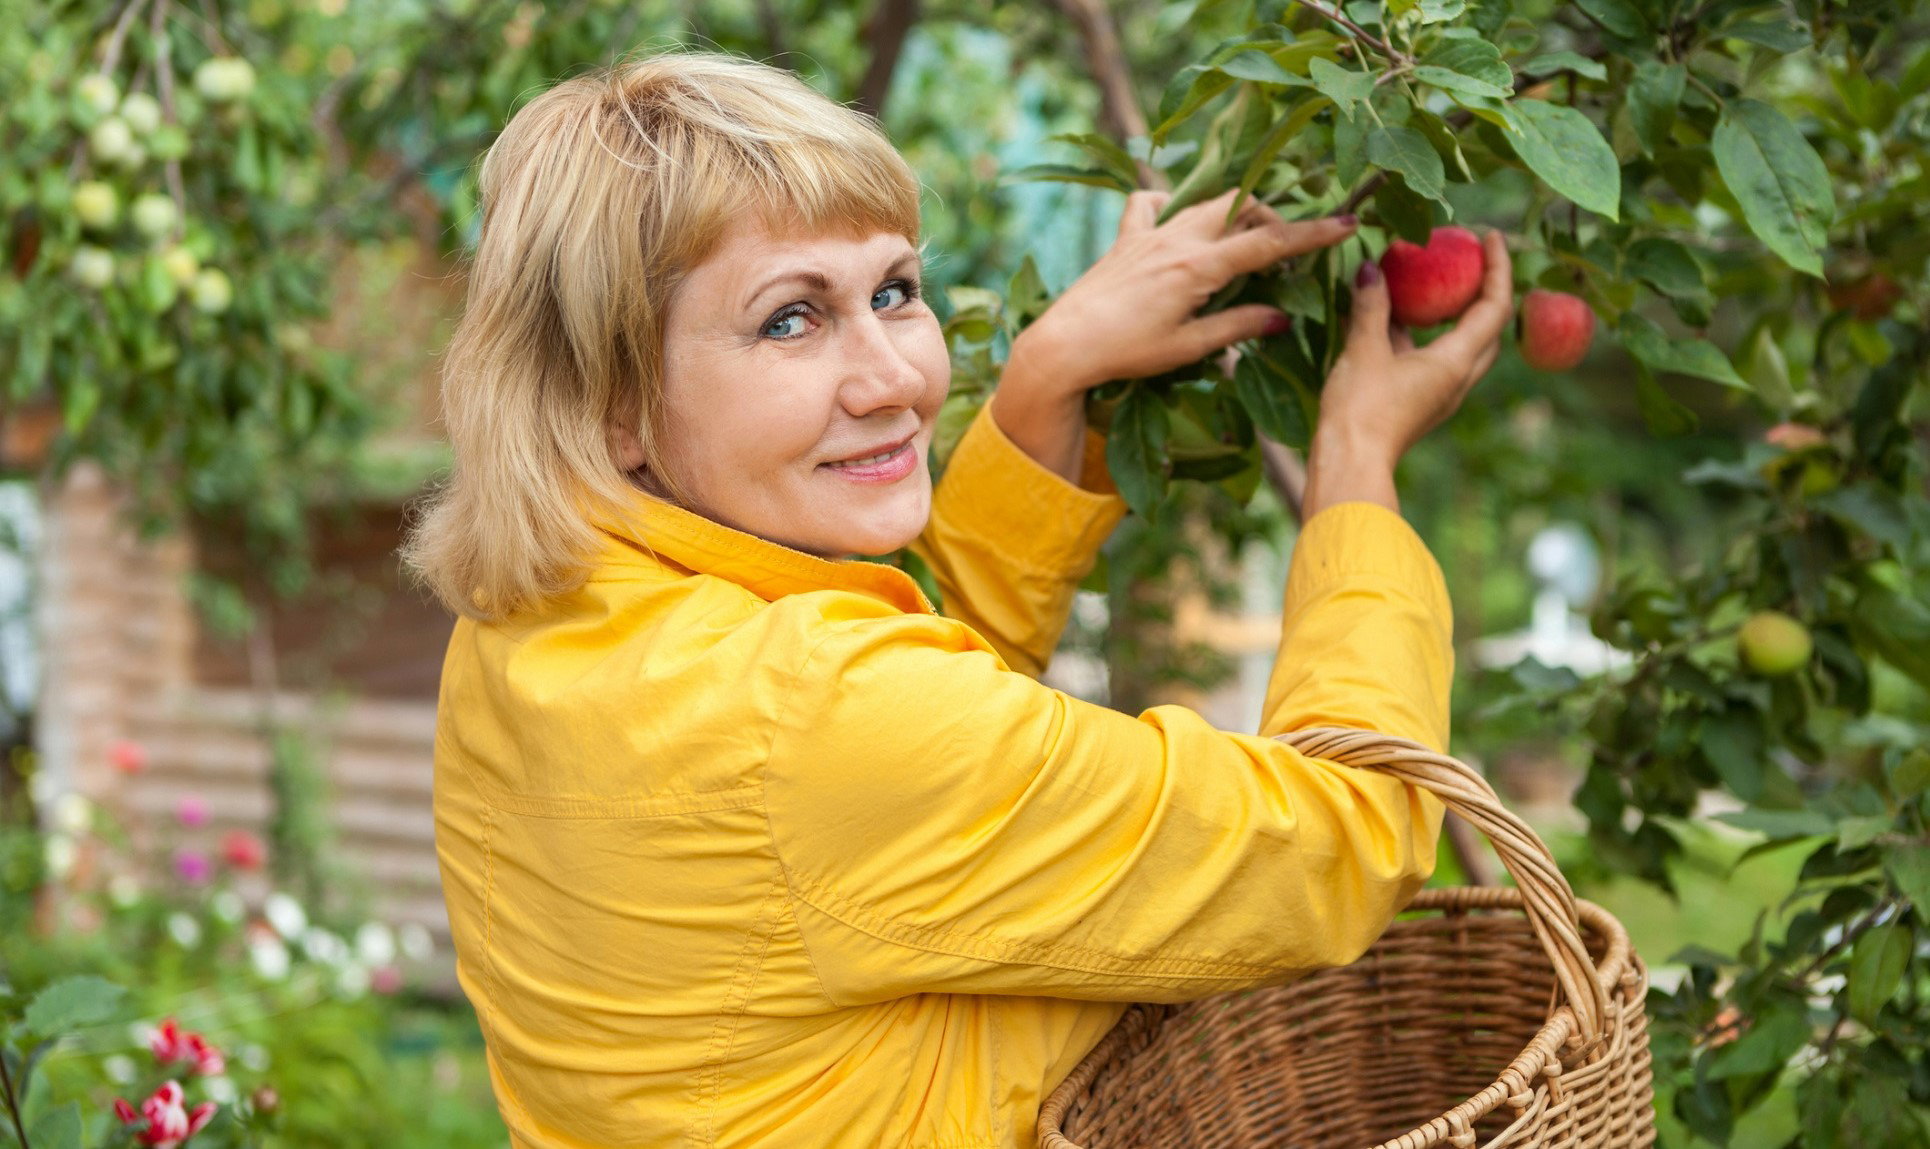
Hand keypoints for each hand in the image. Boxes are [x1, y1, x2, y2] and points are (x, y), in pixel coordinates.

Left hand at [1004, 189, 1359, 396]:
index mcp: (1198, 266)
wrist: (1064, 345)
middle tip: (1287, 249)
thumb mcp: (1188, 347)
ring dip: (1234, 213)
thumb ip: (1237, 326)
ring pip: (1204, 203)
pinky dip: (1171, 204)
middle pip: (1241, 206)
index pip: (1268, 241)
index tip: (1349, 223)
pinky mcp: (1125, 238)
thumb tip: (1281, 318)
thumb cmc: (1126, 353)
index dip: (1313, 233)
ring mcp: (1148, 232)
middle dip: (1273, 219)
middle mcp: (1176, 238)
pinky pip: (1151, 203)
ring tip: (1245, 241)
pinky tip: (1178, 224)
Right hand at [1318, 229, 1514, 468]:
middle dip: (1485, 293)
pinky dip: (1424, 336)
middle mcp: (1457, 379)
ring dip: (1454, 315)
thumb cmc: (1360, 409)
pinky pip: (1433, 360)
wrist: (1348, 465)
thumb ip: (1371, 306)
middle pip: (1489, 329)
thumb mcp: (1363, 349)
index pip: (1495, 306)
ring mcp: (1439, 394)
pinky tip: (1392, 321)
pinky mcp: (1418, 403)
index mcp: (1455, 362)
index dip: (1498, 267)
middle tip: (1468, 262)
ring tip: (1429, 285)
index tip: (1490, 236)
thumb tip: (1371, 267)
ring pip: (1461, 347)